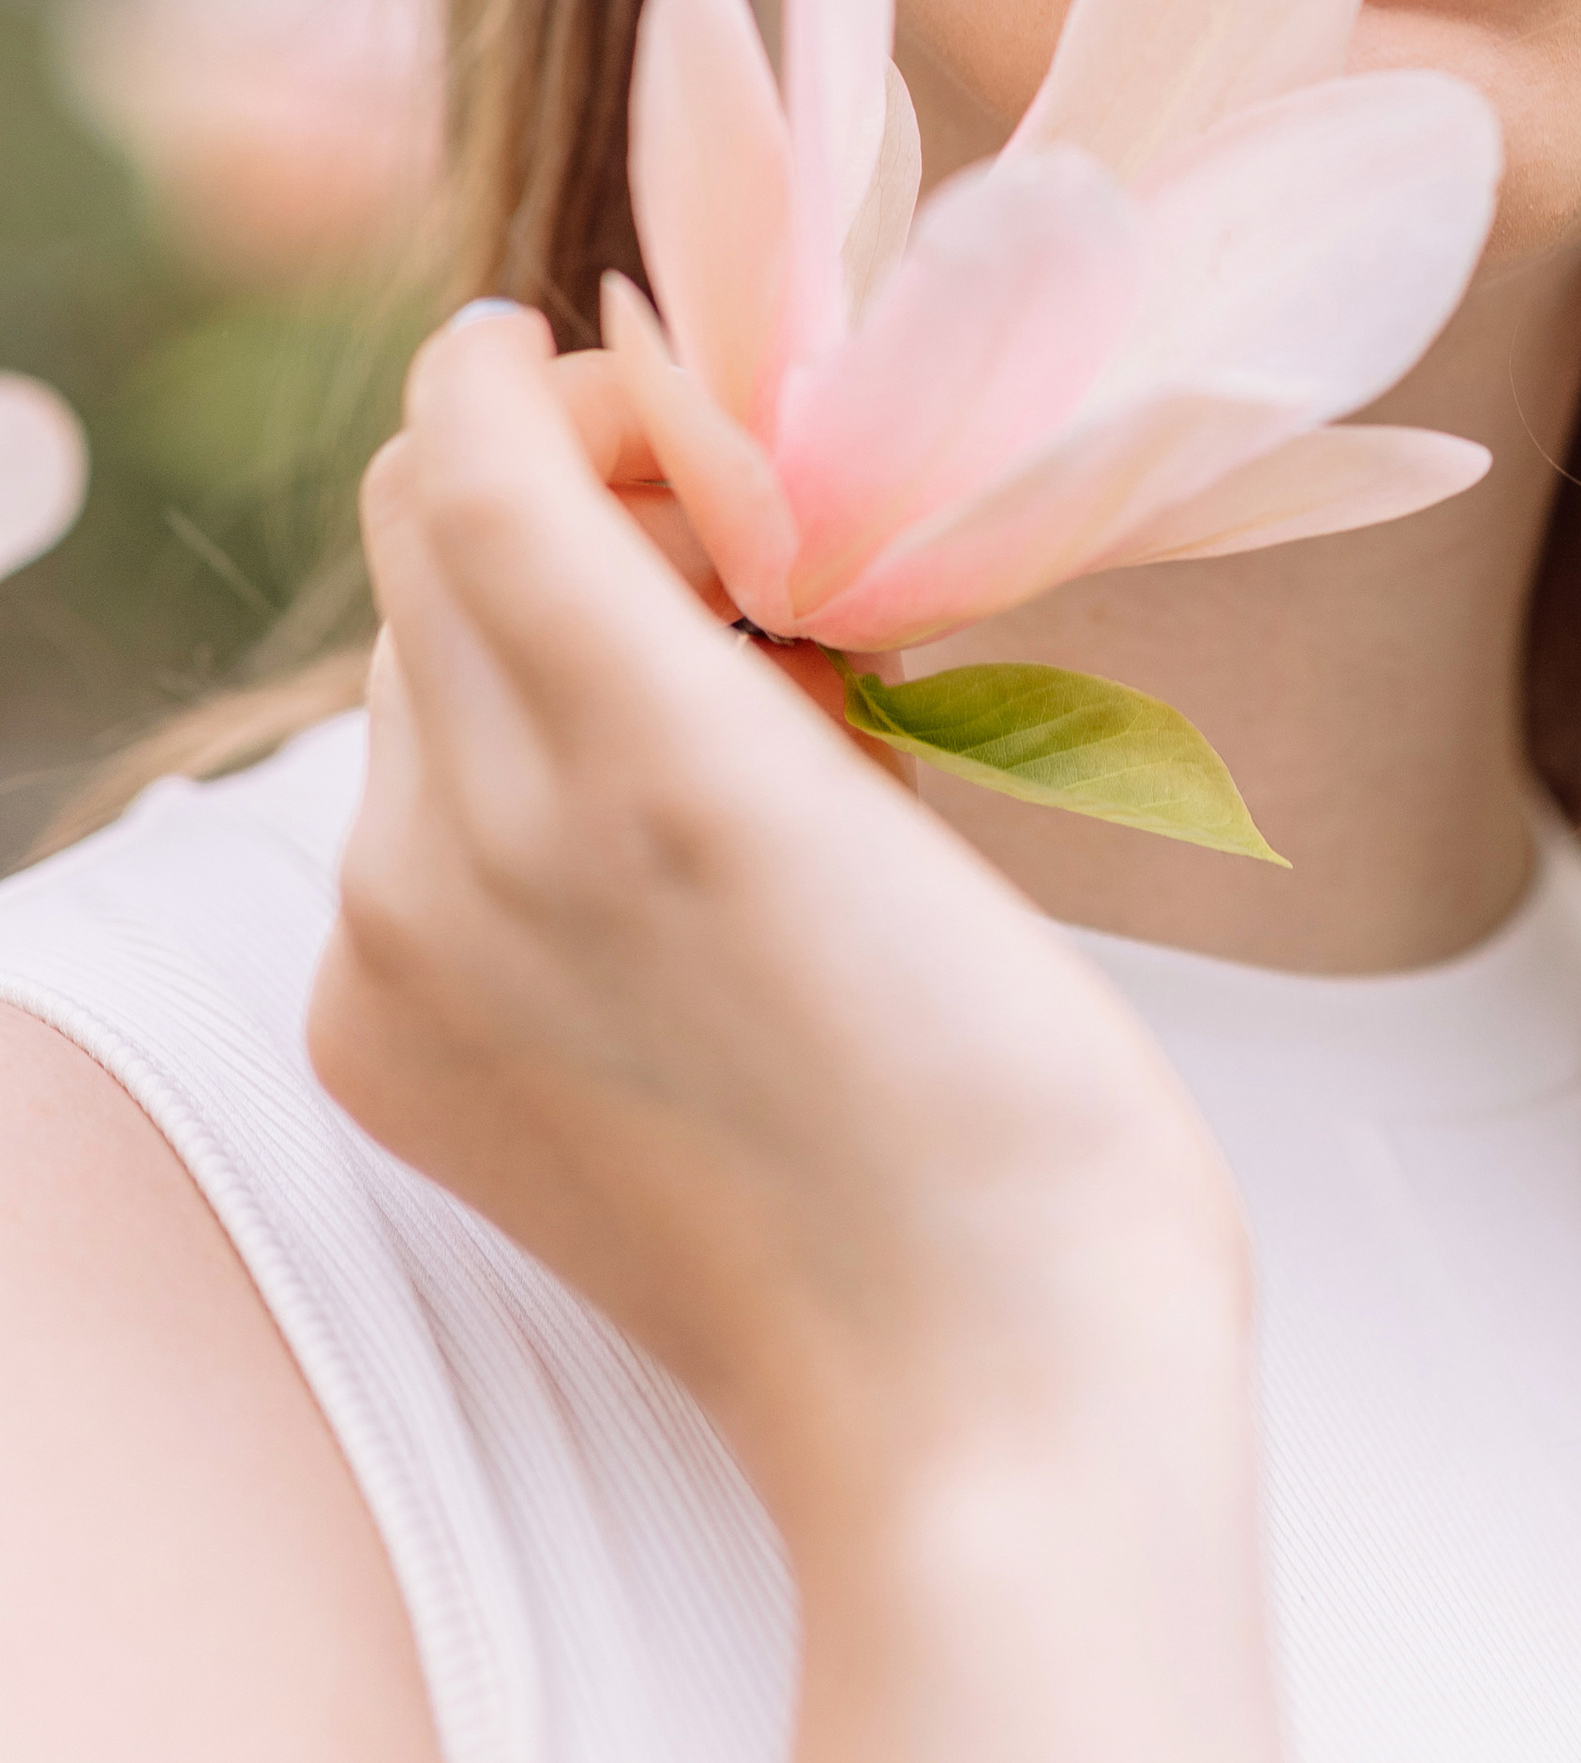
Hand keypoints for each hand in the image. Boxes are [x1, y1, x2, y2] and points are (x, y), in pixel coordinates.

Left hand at [310, 306, 1290, 1762]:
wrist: (973, 1383)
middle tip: (741, 552)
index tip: (666, 398)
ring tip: (724, 706)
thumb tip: (670, 488)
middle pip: (425, 548)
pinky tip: (662, 848)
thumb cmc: (1013, 1077)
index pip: (467, 451)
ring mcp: (402, 967)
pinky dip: (503, 774)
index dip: (551, 379)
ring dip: (538, 632)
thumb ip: (749, 616)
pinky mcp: (385, 1057)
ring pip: (413, 677)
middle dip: (566, 495)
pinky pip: (400, 826)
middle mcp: (463, 854)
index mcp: (634, 755)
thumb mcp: (898, 786)